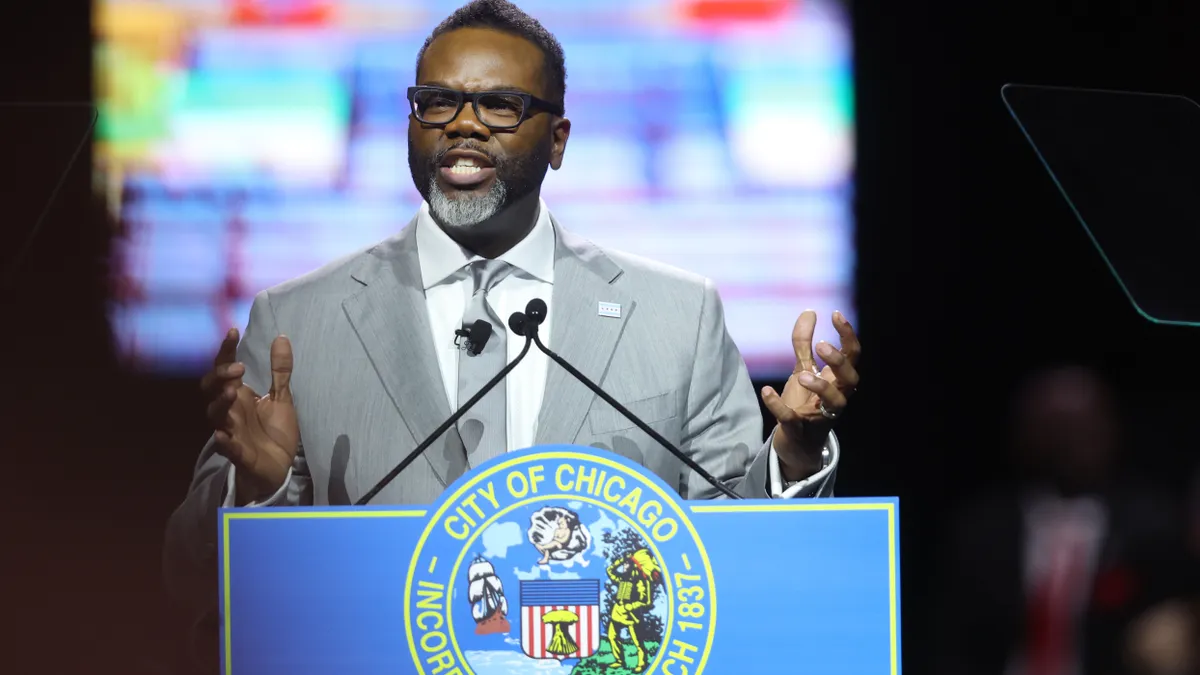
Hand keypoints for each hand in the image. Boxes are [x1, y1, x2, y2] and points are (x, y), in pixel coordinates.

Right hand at [200, 328, 299, 504]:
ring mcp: (232, 432)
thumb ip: (280, 370)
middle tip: (237, 368)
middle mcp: (230, 411)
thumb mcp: (282, 397)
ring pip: (215, 416)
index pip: (225, 369)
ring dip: (220, 403)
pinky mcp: (238, 454)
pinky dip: (224, 442)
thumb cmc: (275, 431)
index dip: (225, 351)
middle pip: (211, 389)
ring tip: (232, 391)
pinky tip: (222, 435)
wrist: (280, 466)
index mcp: (239, 396)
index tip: (233, 331)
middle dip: (219, 376)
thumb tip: (281, 337)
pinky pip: (227, 448)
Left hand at [760, 310, 860, 480]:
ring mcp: (820, 416)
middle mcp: (836, 398)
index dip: (847, 335)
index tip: (835, 314)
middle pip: (851, 378)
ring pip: (834, 402)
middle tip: (821, 346)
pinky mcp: (800, 430)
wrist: (796, 443)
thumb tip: (809, 311)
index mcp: (838, 380)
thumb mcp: (803, 369)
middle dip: (839, 361)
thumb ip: (804, 343)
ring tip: (802, 374)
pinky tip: (767, 390)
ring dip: (821, 386)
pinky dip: (778, 406)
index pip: (853, 355)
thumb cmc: (805, 402)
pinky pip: (792, 420)